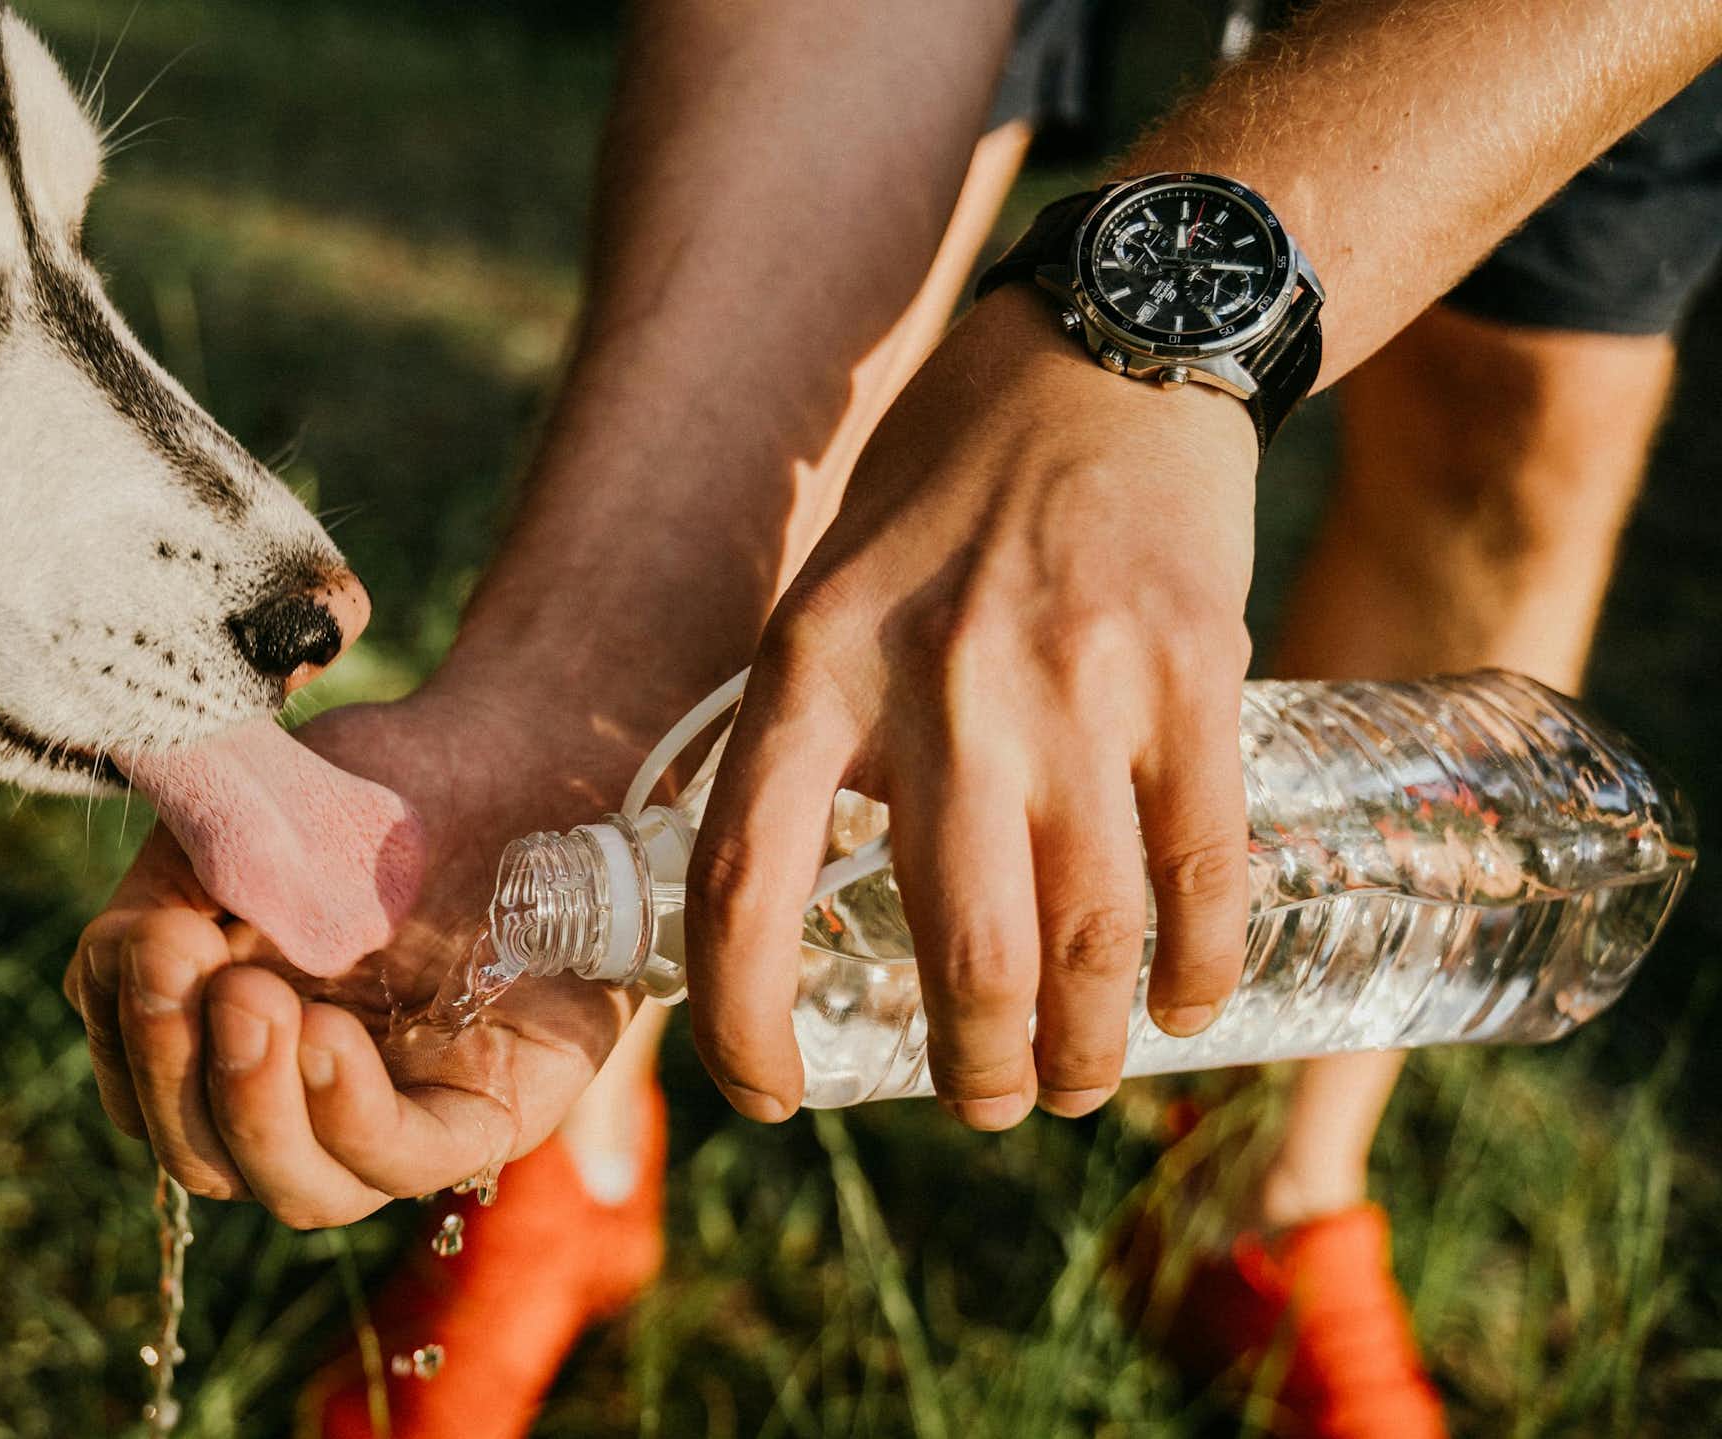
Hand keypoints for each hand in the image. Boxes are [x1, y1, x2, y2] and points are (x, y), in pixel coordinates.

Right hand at [64, 683, 648, 1227]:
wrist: (522, 754)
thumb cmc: (379, 788)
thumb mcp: (252, 816)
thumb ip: (175, 879)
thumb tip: (122, 952)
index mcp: (231, 1030)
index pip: (144, 1087)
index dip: (126, 1032)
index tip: (140, 939)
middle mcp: (305, 1091)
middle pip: (203, 1152)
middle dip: (174, 1069)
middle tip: (180, 961)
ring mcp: (394, 1114)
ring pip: (296, 1187)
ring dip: (253, 1105)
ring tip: (256, 1003)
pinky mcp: (484, 1114)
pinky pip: (405, 1163)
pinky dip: (348, 1115)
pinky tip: (325, 1039)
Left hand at [685, 291, 1257, 1128]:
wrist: (1101, 352)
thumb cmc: (939, 494)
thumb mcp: (823, 600)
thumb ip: (811, 744)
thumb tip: (798, 912)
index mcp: (812, 670)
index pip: (745, 884)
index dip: (741, 1018)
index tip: (766, 1089)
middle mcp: (937, 690)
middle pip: (961, 954)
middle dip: (974, 1072)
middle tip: (983, 1102)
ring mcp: (1075, 687)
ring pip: (1087, 939)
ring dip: (1082, 1051)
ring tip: (1073, 1083)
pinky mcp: (1192, 674)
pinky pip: (1200, 869)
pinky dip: (1194, 969)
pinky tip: (1181, 1007)